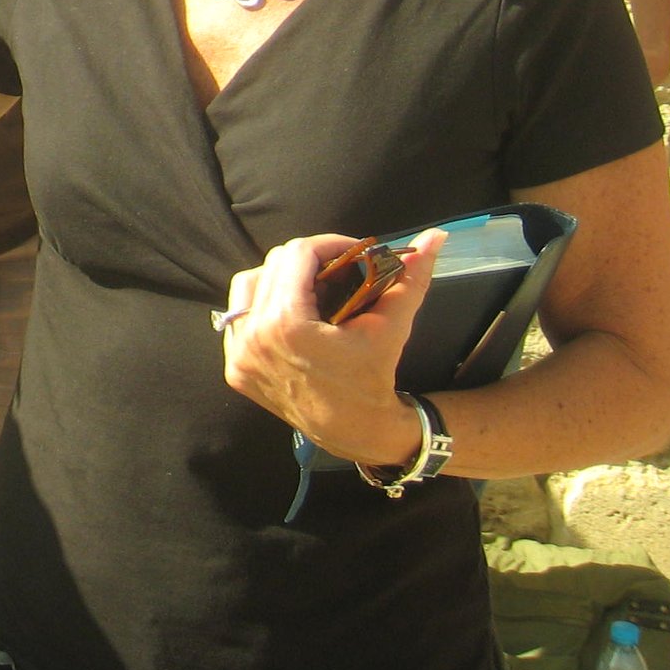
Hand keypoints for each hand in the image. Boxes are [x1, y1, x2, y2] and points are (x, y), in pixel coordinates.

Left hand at [217, 229, 444, 465]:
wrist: (357, 431)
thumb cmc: (374, 378)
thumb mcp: (392, 327)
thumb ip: (411, 278)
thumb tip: (434, 237)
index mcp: (286, 326)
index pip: (297, 254)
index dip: (328, 245)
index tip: (353, 253)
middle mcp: (253, 338)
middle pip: (272, 265)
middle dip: (308, 261)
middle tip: (337, 269)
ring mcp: (239, 354)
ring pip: (248, 285)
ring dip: (279, 278)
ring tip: (312, 287)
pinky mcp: (234, 368)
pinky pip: (238, 316)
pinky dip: (261, 306)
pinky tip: (289, 310)